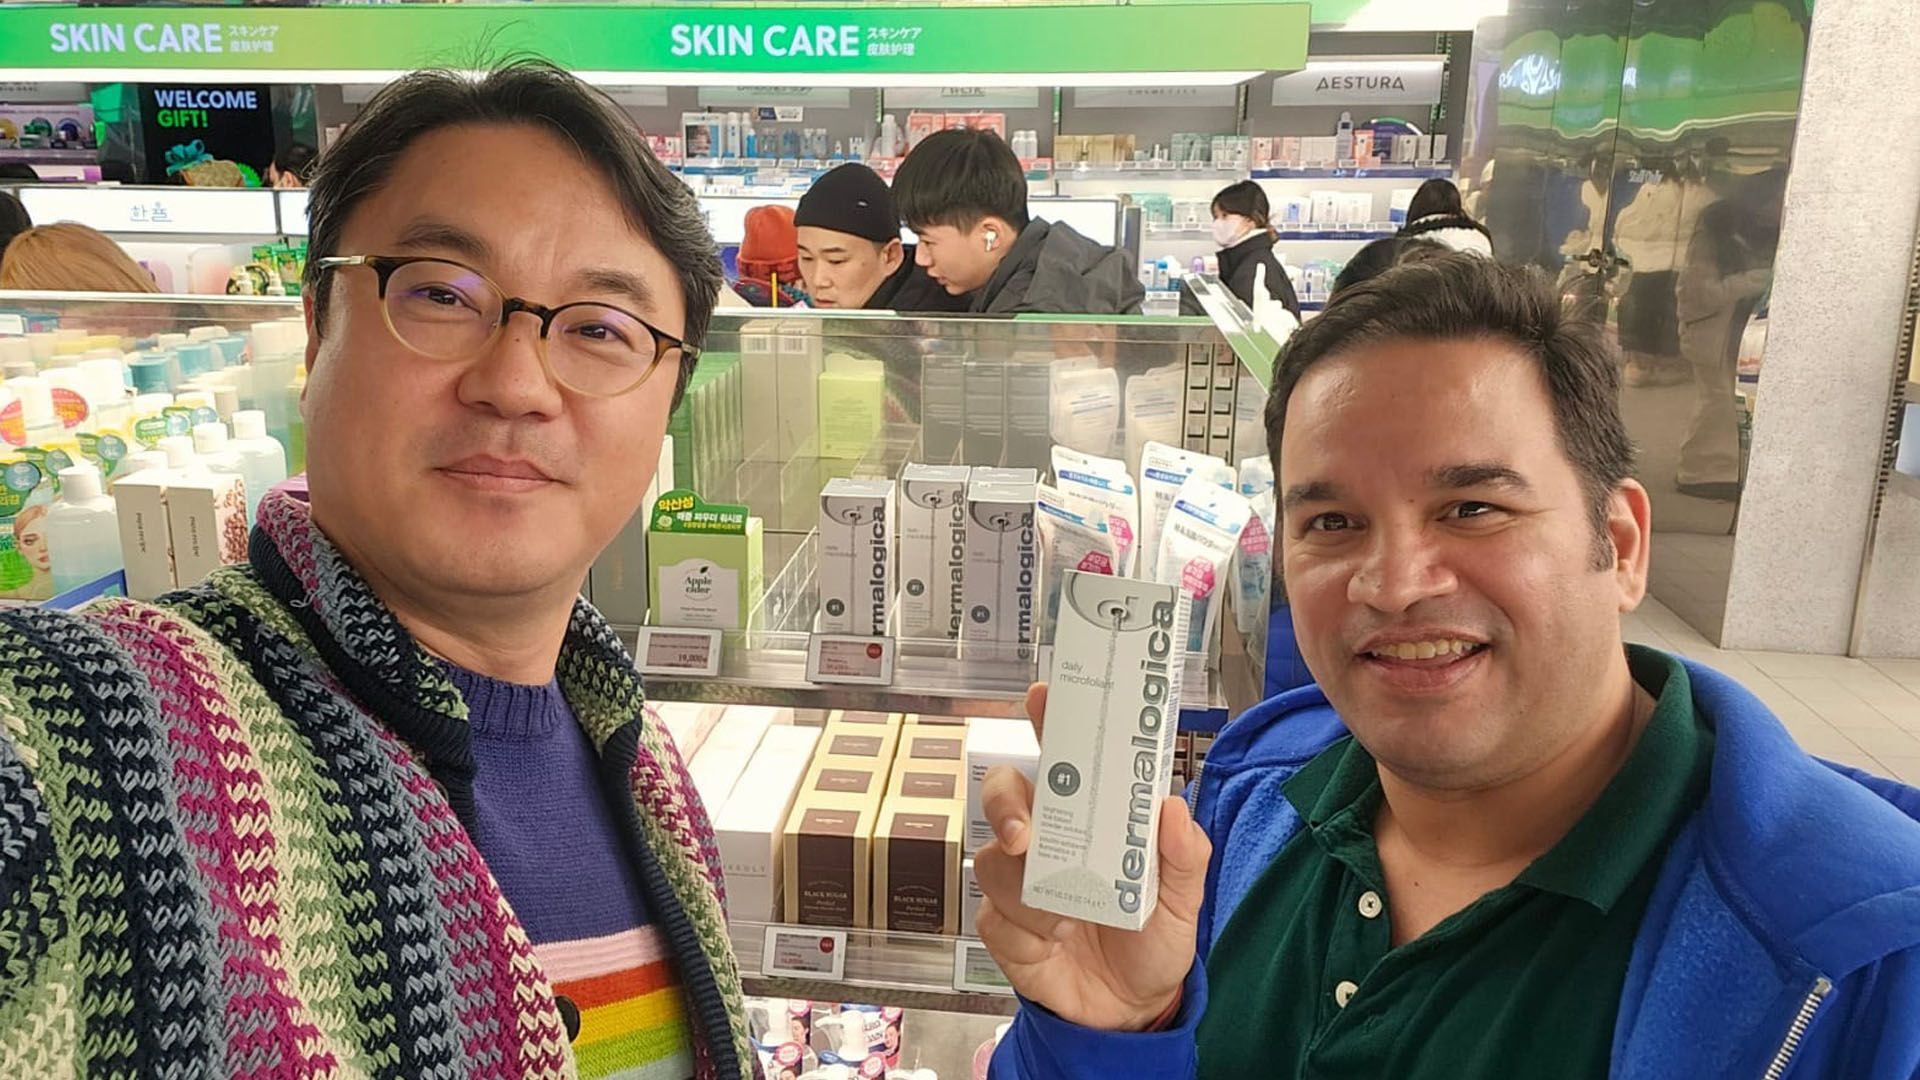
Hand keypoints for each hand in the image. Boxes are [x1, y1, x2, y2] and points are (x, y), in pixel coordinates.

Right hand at [972, 683, 1211, 1031]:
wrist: (1132, 1012)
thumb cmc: (1153, 940)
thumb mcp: (1184, 900)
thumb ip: (1185, 855)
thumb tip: (1173, 807)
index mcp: (1089, 819)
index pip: (1063, 758)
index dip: (1048, 721)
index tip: (1042, 696)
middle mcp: (1046, 840)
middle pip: (1003, 794)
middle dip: (1006, 803)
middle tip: (1025, 830)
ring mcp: (1019, 882)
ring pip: (994, 860)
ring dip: (1029, 889)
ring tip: (1066, 918)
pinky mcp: (1004, 926)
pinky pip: (996, 916)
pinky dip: (1027, 930)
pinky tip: (1053, 943)